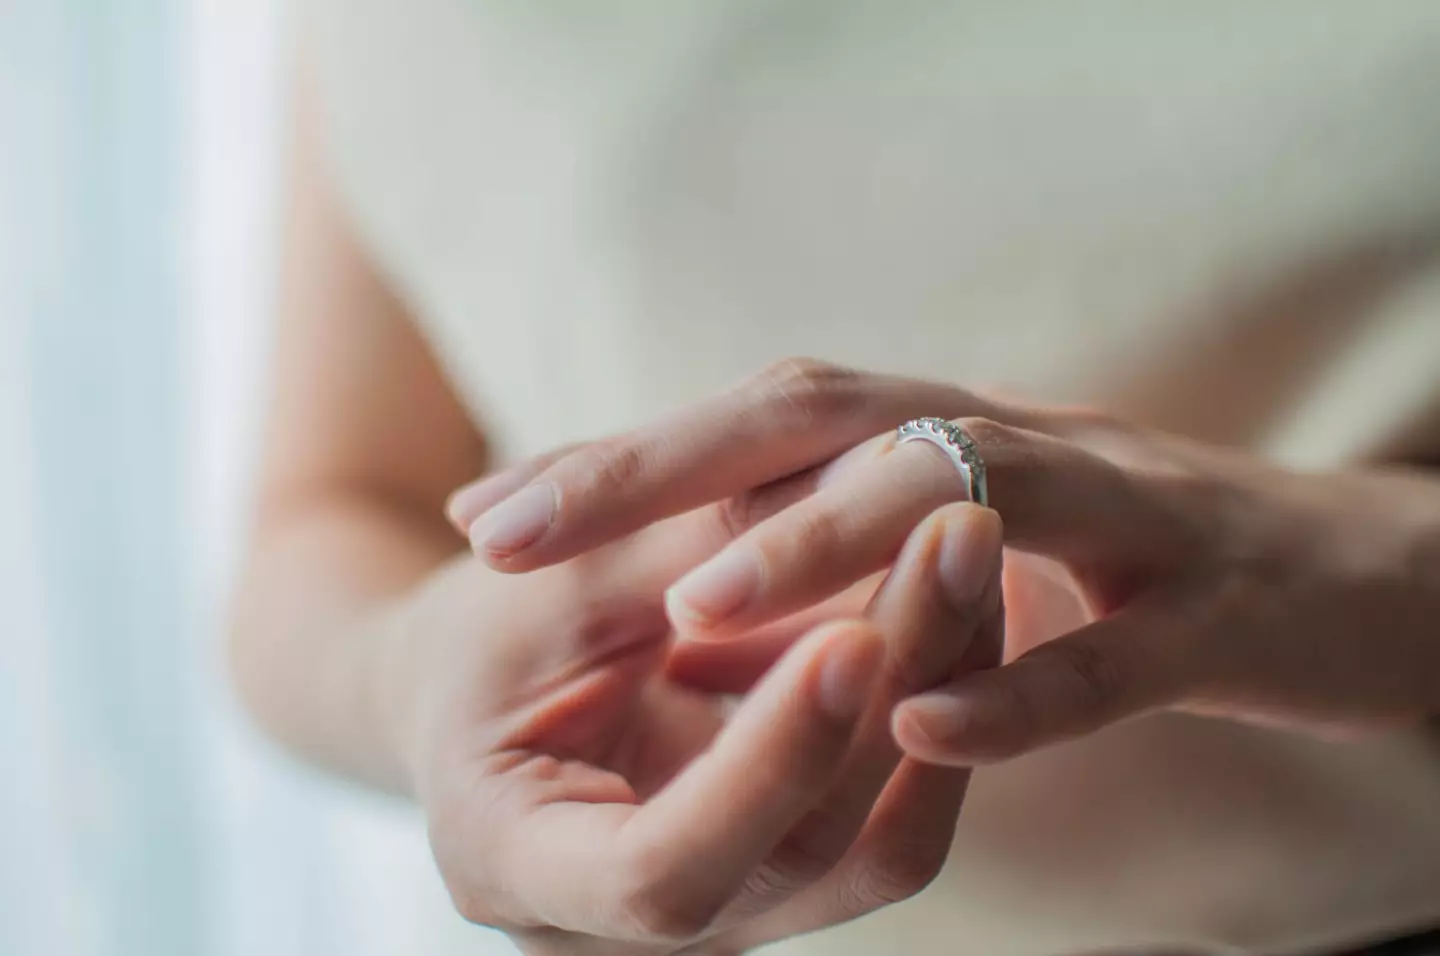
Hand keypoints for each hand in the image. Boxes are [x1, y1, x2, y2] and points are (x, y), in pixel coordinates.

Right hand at [383, 491, 1004, 953]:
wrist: (477, 694)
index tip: (852, 632)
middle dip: (891, 685)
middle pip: (796, 850)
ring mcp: (716, 918)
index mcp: (510, 862)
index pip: (660, 868)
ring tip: (972, 549)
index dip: (768, 761)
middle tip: (957, 530)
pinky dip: (935, 715)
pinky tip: (964, 606)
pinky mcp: (781, 880)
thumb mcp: (552, 576)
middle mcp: (617, 936)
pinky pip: (890, 824)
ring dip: (939, 691)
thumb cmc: (486, 629)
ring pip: (873, 847)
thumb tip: (856, 478)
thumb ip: (683, 545)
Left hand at [453, 358, 1439, 762]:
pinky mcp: (1222, 607)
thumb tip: (722, 566)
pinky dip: (1020, 681)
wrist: (1365, 570)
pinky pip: (1116, 649)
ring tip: (692, 607)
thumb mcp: (987, 527)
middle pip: (823, 420)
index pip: (765, 420)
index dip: (625, 457)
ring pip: (959, 499)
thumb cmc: (1149, 557)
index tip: (491, 509)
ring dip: (818, 546)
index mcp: (951, 432)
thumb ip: (869, 529)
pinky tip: (922, 720)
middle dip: (662, 470)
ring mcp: (1123, 513)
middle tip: (513, 531)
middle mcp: (1015, 443)